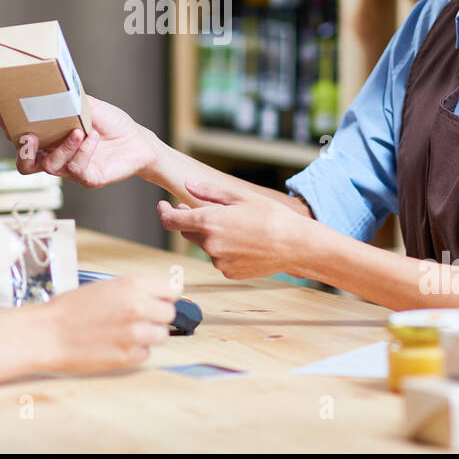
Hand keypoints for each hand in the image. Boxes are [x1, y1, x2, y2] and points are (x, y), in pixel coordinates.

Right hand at [0, 95, 157, 188]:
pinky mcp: (88, 178)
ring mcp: (70, 170)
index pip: (22, 139)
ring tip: (77, 130)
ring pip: (50, 166)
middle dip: (23, 152)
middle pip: (25, 165)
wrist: (138, 140)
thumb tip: (52, 85)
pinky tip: (93, 137)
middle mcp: (55, 157)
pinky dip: (84, 150)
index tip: (4, 113)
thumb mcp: (88, 106)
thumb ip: (70, 100)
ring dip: (61, 148)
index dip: (9, 129)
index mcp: (50, 140)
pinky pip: (77, 168)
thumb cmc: (112, 123)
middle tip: (31, 136)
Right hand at [42, 274, 176, 372]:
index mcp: (132, 284)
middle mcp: (138, 306)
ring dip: (148, 335)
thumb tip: (159, 297)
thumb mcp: (106, 286)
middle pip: (169, 313)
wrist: (47, 333)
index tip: (158, 301)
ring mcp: (136, 333)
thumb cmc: (70, 309)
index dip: (164, 296)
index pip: (172, 289)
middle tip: (137, 318)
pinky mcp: (129, 356)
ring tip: (125, 332)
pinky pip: (146, 353)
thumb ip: (135, 290)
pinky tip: (116, 344)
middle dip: (156, 316)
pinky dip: (135, 351)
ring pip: (161, 335)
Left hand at [158, 178, 309, 279]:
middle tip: (202, 210)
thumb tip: (188, 185)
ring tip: (237, 226)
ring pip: (205, 246)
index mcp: (209, 222)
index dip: (164, 212)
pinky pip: (219, 259)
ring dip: (211, 236)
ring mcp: (219, 261)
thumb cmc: (270, 216)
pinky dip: (224, 250)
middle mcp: (209, 245)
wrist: (294, 245)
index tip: (163, 206)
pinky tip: (244, 242)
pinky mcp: (229, 272)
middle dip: (191, 221)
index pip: (172, 221)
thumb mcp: (240, 196)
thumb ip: (209, 191)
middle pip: (188, 233)